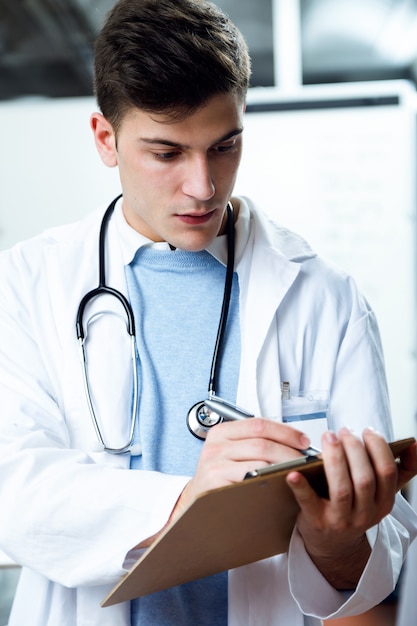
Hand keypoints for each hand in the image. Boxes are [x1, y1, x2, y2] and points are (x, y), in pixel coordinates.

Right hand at [138, 418, 311, 547]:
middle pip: (262, 443)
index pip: (259, 424)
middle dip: (290, 451)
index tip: (303, 440)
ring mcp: (215, 465)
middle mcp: (216, 446)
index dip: (285, 431)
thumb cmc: (219, 477)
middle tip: (305, 460)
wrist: (195, 503)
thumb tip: (292, 440)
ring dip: (284, 467)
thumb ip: (253, 442)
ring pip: (259, 461)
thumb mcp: (230, 452)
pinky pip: (250, 480)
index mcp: (222, 432)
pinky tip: (280, 484)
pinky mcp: (216, 484)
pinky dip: (269, 481)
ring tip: (298, 472)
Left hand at [286, 427, 416, 588]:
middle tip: (344, 431)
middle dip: (354, 450)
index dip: (378, 447)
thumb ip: (400, 470)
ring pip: (341, 488)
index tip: (366, 430)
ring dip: (335, 459)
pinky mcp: (317, 522)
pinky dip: (300, 486)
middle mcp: (365, 514)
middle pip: (365, 479)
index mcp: (383, 503)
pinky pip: (308, 502)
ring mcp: (341, 520)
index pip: (387, 472)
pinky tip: (293, 472)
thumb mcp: (380, 493)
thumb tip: (414, 444)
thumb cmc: (354, 506)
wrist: (332, 543)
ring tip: (329, 437)